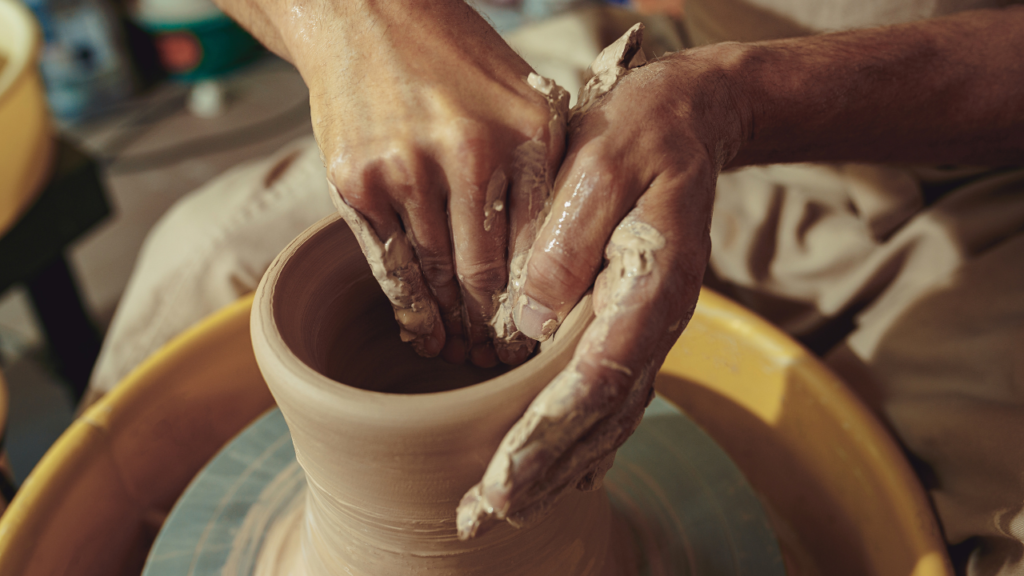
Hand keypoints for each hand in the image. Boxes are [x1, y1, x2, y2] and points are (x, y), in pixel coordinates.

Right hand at [282, 0, 568, 364]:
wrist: (367, 16)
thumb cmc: (459, 62)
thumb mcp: (525, 99)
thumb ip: (547, 169)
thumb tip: (563, 254)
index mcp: (522, 136)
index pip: (539, 246)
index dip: (539, 303)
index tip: (540, 339)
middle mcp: (465, 155)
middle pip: (485, 273)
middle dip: (495, 329)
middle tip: (502, 362)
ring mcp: (404, 171)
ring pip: (436, 276)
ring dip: (453, 326)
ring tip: (465, 355)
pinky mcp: (355, 183)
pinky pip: (388, 264)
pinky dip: (409, 308)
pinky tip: (424, 332)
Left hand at [458, 29, 748, 537]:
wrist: (689, 123)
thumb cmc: (641, 134)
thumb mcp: (602, 162)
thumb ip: (570, 239)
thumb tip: (527, 321)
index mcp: (651, 287)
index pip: (596, 381)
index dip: (547, 436)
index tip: (499, 482)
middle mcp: (656, 322)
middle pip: (600, 419)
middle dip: (541, 474)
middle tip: (481, 518)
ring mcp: (648, 329)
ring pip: (607, 419)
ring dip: (556, 470)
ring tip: (503, 511)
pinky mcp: (633, 325)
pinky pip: (611, 399)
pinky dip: (581, 442)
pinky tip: (554, 471)